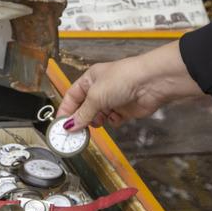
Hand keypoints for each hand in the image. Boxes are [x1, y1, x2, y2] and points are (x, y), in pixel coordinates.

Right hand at [56, 41, 202, 129]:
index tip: (60, 126)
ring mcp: (113, 100)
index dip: (65, 111)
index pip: (72, 97)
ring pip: (98, 116)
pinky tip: (115, 118)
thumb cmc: (124, 78)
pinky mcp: (125, 110)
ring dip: (97, 121)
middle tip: (75, 132)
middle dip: (80, 120)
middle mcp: (100, 89)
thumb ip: (82, 113)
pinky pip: (113, 120)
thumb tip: (69, 125)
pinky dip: (112, 121)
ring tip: (97, 122)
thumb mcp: (95, 96)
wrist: (152, 82)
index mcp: (90, 79)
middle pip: (84, 109)